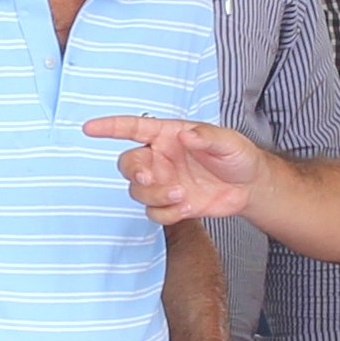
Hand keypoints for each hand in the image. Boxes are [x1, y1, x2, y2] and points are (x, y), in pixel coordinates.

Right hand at [83, 113, 265, 224]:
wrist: (250, 187)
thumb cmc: (238, 156)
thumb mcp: (228, 141)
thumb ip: (207, 137)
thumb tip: (187, 136)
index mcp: (168, 136)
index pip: (132, 128)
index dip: (110, 127)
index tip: (89, 128)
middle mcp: (160, 159)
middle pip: (128, 165)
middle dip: (134, 173)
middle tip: (151, 178)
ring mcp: (163, 182)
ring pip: (138, 192)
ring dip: (155, 196)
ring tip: (182, 194)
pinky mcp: (171, 204)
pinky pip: (154, 213)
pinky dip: (167, 213)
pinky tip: (187, 207)